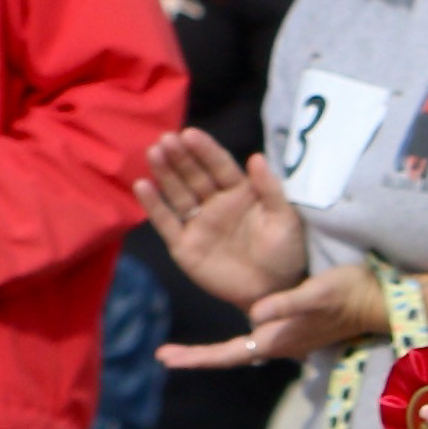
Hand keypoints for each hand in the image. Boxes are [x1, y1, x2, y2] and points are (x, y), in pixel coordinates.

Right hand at [136, 131, 305, 309]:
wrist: (273, 294)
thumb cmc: (284, 255)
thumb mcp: (285, 221)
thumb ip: (271, 190)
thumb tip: (257, 156)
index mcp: (240, 193)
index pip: (220, 167)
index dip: (206, 151)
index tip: (190, 134)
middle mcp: (215, 203)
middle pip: (194, 175)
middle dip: (180, 157)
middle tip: (166, 139)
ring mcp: (198, 222)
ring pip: (178, 193)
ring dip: (165, 173)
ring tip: (154, 153)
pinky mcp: (183, 244)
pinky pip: (166, 222)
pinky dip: (153, 205)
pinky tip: (142, 186)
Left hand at [159, 258, 389, 372]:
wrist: (379, 301)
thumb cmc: (349, 294)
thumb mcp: (317, 294)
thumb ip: (286, 305)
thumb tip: (256, 315)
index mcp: (277, 338)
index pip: (230, 354)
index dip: (198, 357)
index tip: (166, 358)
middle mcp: (277, 342)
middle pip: (230, 356)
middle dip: (198, 356)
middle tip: (164, 354)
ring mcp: (284, 337)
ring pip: (240, 348)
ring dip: (211, 350)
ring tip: (182, 347)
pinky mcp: (291, 327)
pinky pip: (253, 336)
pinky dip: (232, 338)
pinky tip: (226, 328)